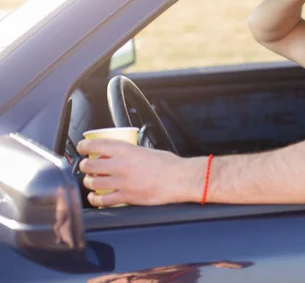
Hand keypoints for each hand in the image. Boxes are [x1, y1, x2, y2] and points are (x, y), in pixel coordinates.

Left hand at [77, 139, 198, 206]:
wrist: (180, 179)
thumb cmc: (169, 165)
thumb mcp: (147, 150)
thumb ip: (131, 152)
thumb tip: (122, 154)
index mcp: (126, 150)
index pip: (94, 145)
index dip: (83, 146)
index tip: (82, 148)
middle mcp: (120, 165)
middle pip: (89, 165)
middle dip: (84, 166)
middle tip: (86, 166)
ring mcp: (122, 182)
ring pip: (92, 182)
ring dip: (88, 182)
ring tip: (91, 181)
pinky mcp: (126, 197)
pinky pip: (102, 200)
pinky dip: (95, 199)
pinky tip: (95, 197)